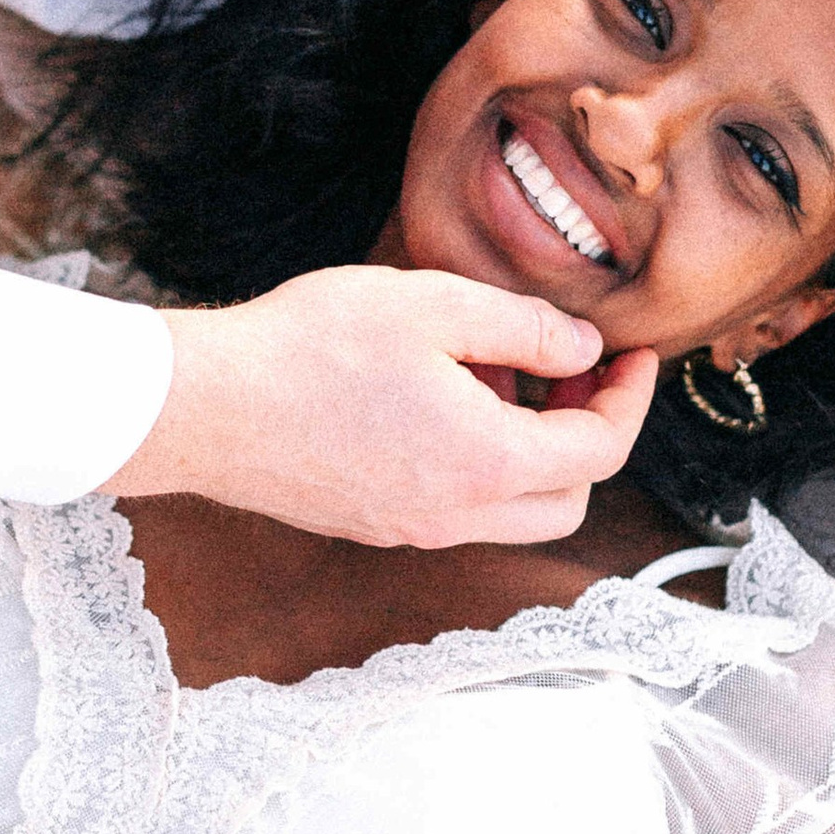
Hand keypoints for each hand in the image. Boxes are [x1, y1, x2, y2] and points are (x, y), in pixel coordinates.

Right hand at [111, 266, 656, 548]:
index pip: (601, 451)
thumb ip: (526, 330)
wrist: (204, 405)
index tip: (630, 353)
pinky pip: (458, 509)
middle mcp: (457, 515)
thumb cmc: (310, 346)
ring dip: (533, 454)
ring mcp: (411, 529)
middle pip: (569, 501)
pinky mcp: (372, 523)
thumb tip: (584, 354)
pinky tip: (440, 401)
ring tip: (498, 377)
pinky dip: (480, 465)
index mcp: (487, 463)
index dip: (630, 400)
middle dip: (589, 436)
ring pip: (513, 514)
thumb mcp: (434, 304)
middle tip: (569, 372)